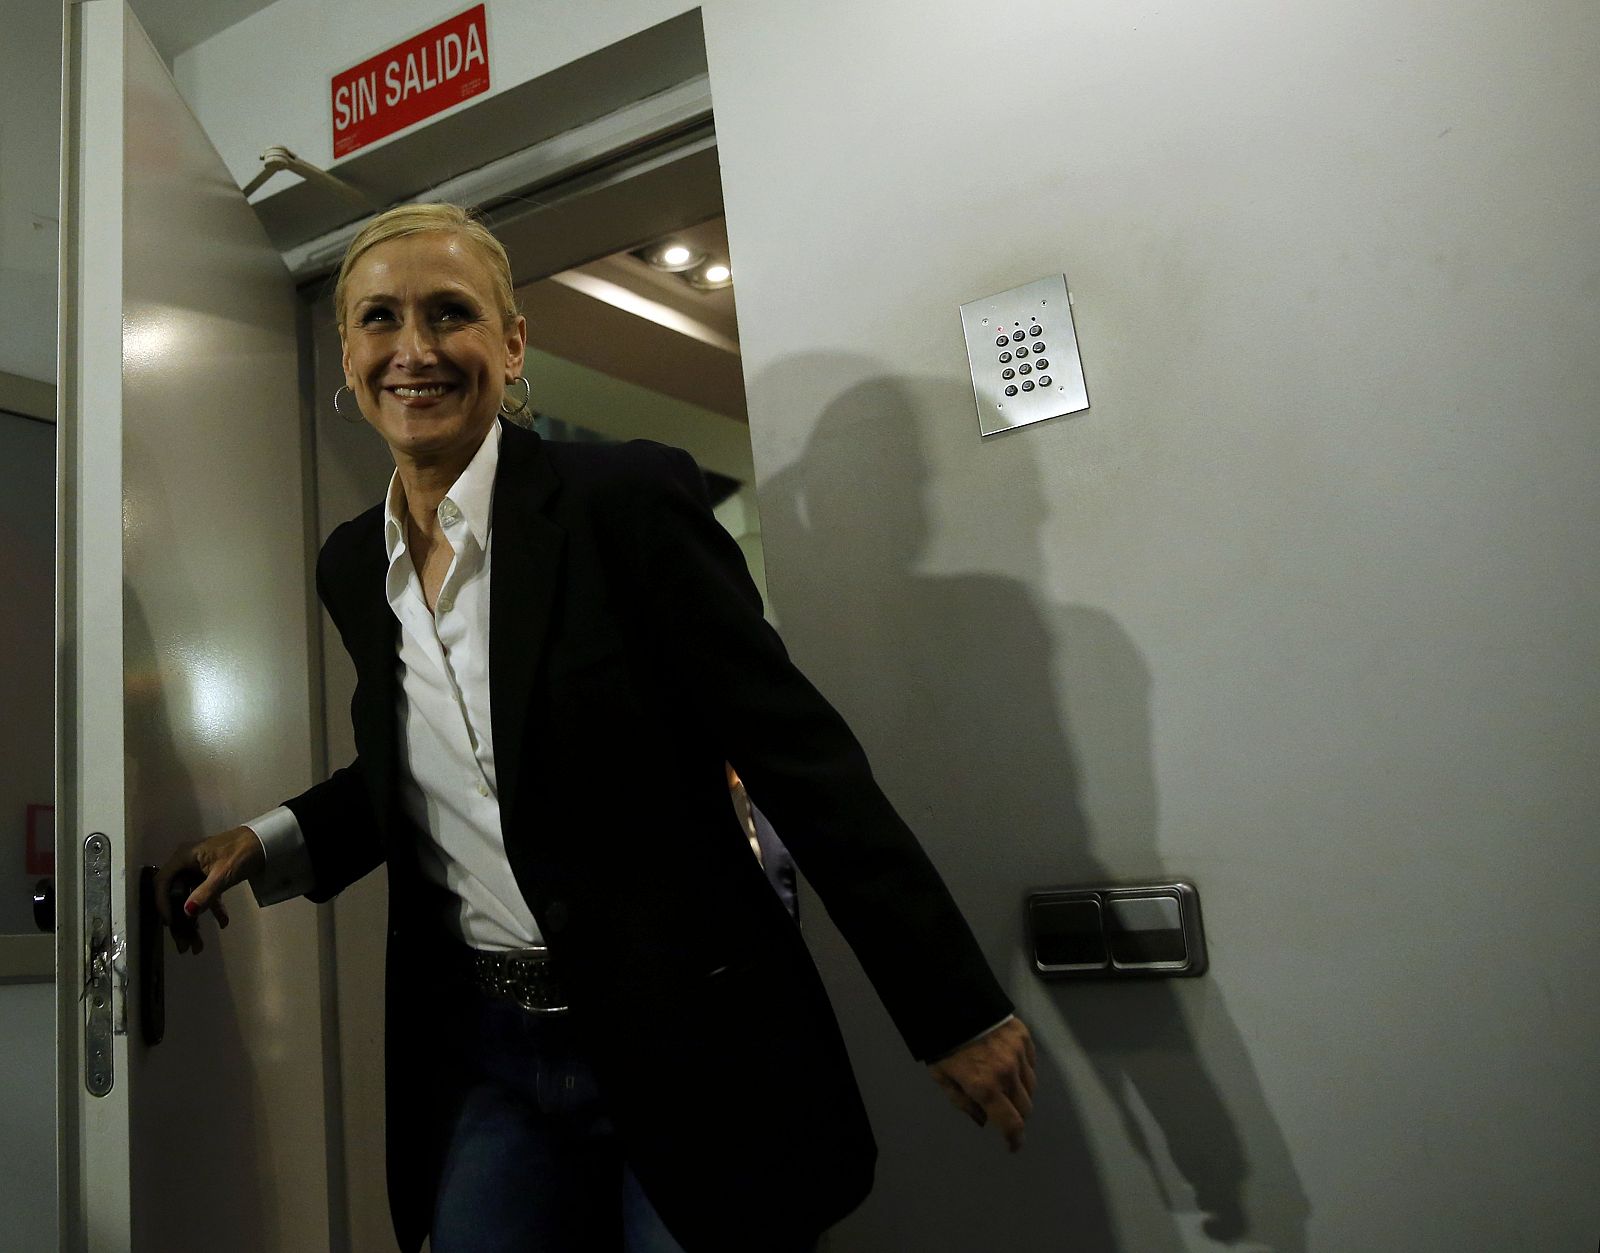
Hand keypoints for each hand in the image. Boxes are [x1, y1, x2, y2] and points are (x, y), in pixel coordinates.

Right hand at [154, 826, 264, 953]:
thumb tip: (187, 912)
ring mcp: (197, 868)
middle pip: (175, 894)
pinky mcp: (210, 874)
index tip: (171, 924)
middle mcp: (186, 862)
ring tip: (198, 945)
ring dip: (195, 919)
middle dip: (180, 921)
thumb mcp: (224, 874)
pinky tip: (223, 923)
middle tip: (184, 945)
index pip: (162, 883)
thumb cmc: (243, 852)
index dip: (163, 905)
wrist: (266, 841)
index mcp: (183, 857)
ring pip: (190, 897)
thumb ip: (206, 894)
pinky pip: (205, 893)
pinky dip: (212, 907)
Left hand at [928, 1017, 1036, 1151]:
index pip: (1011, 1123)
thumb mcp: (943, 1077)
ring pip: (1031, 1087)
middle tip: (1005, 1112)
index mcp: (985, 1088)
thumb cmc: (944, 1044)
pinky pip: (1031, 1064)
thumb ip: (963, 1103)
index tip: (1013, 1145)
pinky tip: (1011, 1066)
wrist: (953, 1004)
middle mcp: (1007, 1074)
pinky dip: (1024, 1071)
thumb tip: (983, 1121)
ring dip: (1021, 1093)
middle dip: (1017, 1116)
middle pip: (1025, 1107)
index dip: (1015, 1139)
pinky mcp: (1024, 1038)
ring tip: (1007, 1087)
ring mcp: (1019, 1055)